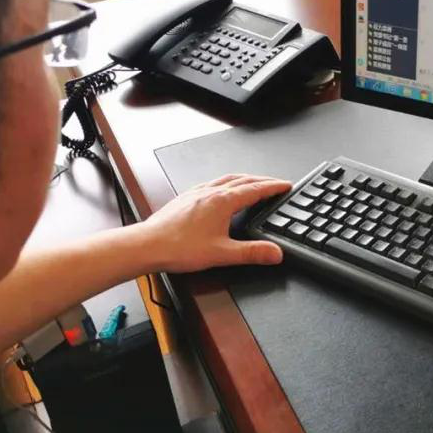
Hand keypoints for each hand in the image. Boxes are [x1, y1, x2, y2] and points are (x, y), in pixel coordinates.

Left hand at [134, 173, 291, 272]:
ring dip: (244, 179)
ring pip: (226, 179)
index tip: (286, 185)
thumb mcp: (223, 253)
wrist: (147, 245)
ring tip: (252, 182)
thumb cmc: (179, 248)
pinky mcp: (185, 198)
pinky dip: (224, 183)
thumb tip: (275, 252)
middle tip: (274, 183)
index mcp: (223, 202)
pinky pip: (210, 183)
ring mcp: (196, 193)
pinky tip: (220, 190)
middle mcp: (210, 192)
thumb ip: (252, 252)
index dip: (273, 187)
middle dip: (262, 180)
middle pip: (243, 180)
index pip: (256, 189)